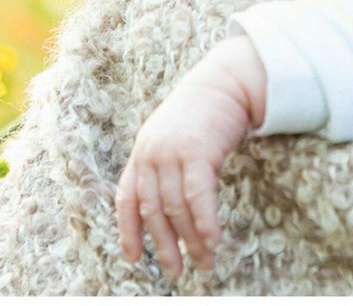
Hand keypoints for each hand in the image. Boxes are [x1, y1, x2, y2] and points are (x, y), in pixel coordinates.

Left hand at [115, 37, 265, 277]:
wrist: (225, 80)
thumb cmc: (204, 110)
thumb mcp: (172, 134)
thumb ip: (164, 162)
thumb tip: (167, 203)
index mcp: (142, 151)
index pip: (127, 198)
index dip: (128, 230)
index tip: (134, 258)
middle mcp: (151, 153)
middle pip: (153, 210)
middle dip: (165, 245)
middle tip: (176, 271)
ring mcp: (172, 152)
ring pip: (176, 208)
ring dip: (191, 240)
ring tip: (204, 262)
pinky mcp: (197, 151)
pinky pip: (198, 197)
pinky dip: (205, 223)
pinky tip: (213, 241)